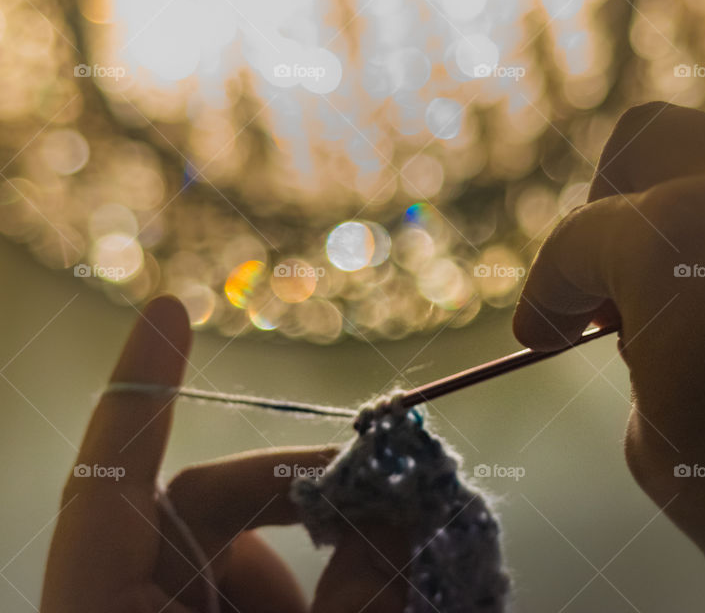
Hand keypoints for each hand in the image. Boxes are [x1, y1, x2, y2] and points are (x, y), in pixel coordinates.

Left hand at [41, 297, 409, 612]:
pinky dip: (302, 591)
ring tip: (378, 592)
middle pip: (204, 503)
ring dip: (314, 559)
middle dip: (299, 487)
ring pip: (237, 546)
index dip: (138, 393)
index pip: (106, 486)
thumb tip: (410, 511)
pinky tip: (346, 610)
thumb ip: (357, 594)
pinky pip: (248, 580)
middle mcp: (119, 601)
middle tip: (390, 487)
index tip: (170, 309)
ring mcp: (157, 611)